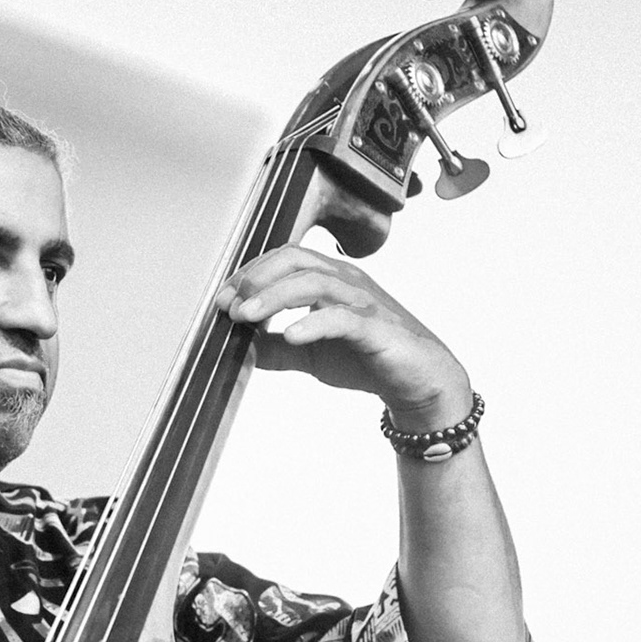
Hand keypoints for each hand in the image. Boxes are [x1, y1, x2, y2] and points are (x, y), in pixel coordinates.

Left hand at [216, 244, 472, 430]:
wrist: (418, 382)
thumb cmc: (369, 359)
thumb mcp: (309, 354)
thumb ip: (274, 348)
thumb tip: (237, 346)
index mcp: (329, 280)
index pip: (283, 260)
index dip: (249, 274)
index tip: (222, 299)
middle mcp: (345, 282)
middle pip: (295, 261)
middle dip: (256, 280)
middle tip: (230, 306)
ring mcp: (363, 302)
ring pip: (315, 283)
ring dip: (274, 297)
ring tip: (247, 317)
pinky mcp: (377, 328)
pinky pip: (342, 318)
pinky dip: (313, 323)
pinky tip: (291, 335)